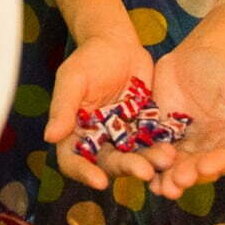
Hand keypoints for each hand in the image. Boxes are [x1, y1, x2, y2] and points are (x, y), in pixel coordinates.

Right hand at [44, 30, 161, 189]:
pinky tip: (174, 148)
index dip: (84, 173)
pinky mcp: (145, 129)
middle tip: (145, 170)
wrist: (119, 43)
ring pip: (135, 157)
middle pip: (109, 163)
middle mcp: (99, 139)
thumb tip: (50, 137)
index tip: (100, 181)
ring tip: (166, 157)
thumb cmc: (90, 58)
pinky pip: (153, 143)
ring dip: (149, 161)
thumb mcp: (73, 78)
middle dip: (127, 168)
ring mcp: (123, 136)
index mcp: (75, 131)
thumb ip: (63, 107)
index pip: (73, 160)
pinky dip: (162, 148)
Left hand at [145, 45, 224, 199]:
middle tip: (176, 182)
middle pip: (198, 169)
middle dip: (187, 176)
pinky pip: (152, 150)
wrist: (196, 54)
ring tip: (159, 187)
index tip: (204, 167)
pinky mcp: (159, 133)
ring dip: (167, 178)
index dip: (216, 164)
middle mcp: (206, 148)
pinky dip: (147, 161)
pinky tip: (138, 168)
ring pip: (174, 166)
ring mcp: (182, 143)